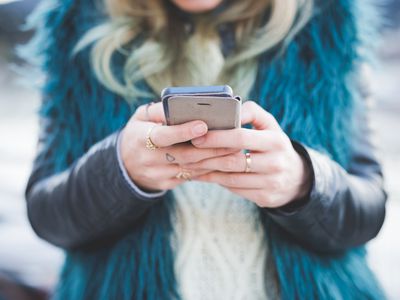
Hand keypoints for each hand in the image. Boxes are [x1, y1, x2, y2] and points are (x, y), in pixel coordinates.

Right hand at [119, 102, 238, 191]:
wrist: (125, 165)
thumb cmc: (139, 132)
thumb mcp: (141, 117)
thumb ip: (159, 110)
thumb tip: (184, 103)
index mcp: (140, 138)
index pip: (163, 136)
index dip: (183, 131)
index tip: (204, 125)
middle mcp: (149, 159)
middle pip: (184, 155)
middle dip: (211, 148)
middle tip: (234, 140)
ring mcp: (158, 175)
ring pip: (192, 169)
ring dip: (215, 161)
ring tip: (236, 152)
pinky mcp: (167, 184)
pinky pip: (191, 177)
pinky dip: (209, 170)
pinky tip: (225, 163)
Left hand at [183, 101, 311, 207]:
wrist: (295, 177)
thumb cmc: (274, 145)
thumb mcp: (270, 125)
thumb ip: (251, 113)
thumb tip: (230, 108)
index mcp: (276, 140)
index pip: (241, 138)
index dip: (217, 137)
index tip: (197, 137)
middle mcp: (275, 163)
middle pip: (233, 161)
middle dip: (206, 157)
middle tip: (185, 153)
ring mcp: (271, 182)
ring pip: (231, 179)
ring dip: (207, 171)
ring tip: (189, 164)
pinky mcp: (265, 197)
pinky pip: (235, 189)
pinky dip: (216, 181)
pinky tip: (202, 175)